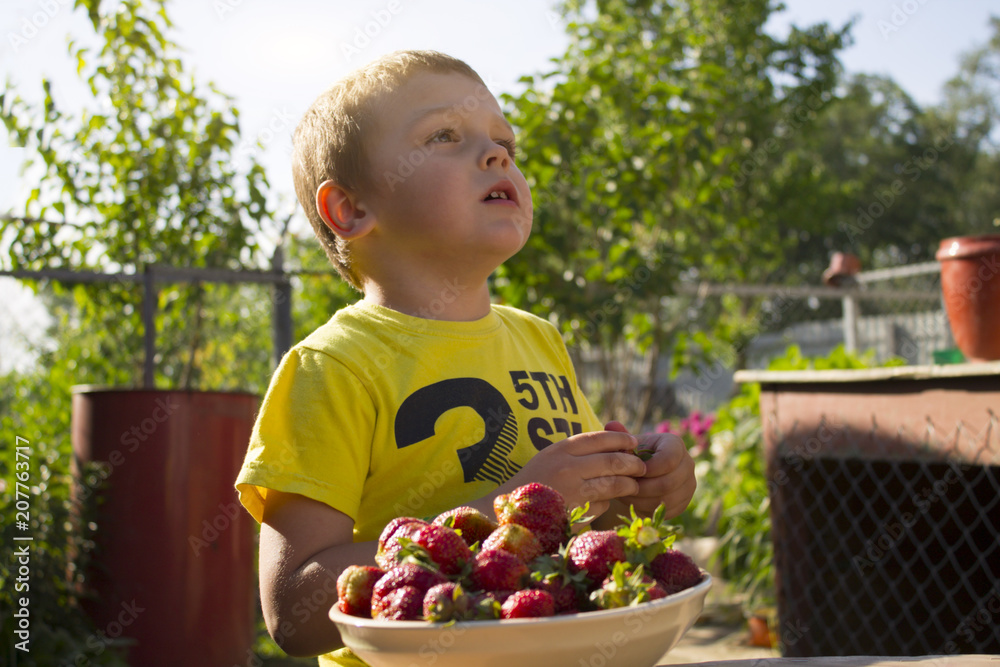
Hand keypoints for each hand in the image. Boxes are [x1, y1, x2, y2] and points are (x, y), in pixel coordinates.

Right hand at [504, 430, 646, 517]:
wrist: (512, 511)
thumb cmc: (535, 480)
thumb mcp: (551, 457)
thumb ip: (578, 451)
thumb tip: (616, 445)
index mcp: (560, 449)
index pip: (599, 438)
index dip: (620, 439)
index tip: (633, 442)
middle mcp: (567, 467)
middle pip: (612, 461)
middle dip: (632, 463)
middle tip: (641, 467)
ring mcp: (572, 491)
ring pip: (613, 485)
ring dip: (628, 485)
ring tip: (633, 485)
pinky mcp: (576, 513)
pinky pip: (601, 505)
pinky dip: (606, 503)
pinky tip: (602, 502)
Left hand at [606, 421, 695, 518]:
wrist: (641, 473)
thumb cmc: (632, 455)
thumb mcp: (626, 444)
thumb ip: (620, 436)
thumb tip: (611, 424)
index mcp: (675, 444)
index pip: (669, 459)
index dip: (648, 469)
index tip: (630, 473)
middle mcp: (688, 463)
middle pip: (669, 483)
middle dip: (643, 488)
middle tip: (624, 488)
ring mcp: (689, 485)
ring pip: (668, 499)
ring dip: (643, 500)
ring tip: (626, 496)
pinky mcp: (684, 503)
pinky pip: (668, 511)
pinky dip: (649, 510)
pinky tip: (634, 503)